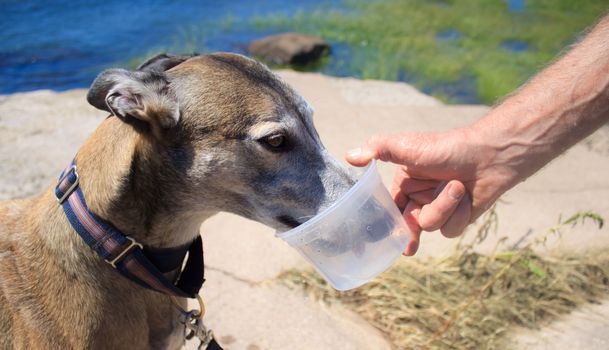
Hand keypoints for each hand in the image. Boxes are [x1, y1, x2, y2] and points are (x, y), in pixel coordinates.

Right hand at [346, 128, 514, 255]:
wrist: (490, 155)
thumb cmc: (447, 147)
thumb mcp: (407, 146)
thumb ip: (378, 149)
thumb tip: (349, 155)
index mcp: (404, 182)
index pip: (386, 208)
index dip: (379, 225)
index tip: (369, 244)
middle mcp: (419, 197)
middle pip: (407, 224)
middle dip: (409, 233)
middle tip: (408, 248)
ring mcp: (439, 208)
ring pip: (430, 226)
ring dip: (444, 207)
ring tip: (456, 186)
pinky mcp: (458, 217)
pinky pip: (450, 229)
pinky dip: (460, 213)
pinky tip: (468, 197)